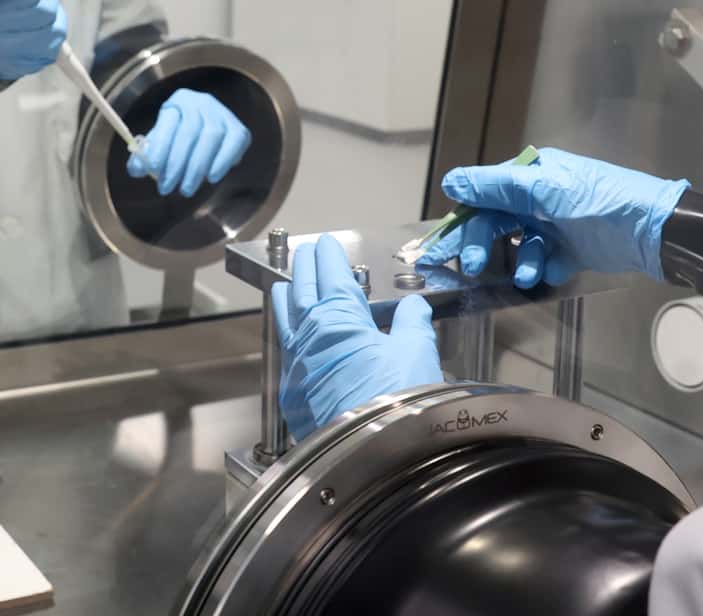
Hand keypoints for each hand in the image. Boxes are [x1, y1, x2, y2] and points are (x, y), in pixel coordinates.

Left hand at [126, 88, 251, 196]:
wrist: (207, 134)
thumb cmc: (179, 141)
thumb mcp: (159, 145)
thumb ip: (143, 157)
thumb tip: (137, 169)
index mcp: (177, 103)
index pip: (168, 123)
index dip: (160, 147)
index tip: (153, 171)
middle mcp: (201, 102)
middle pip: (189, 131)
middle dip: (177, 163)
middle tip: (168, 188)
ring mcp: (223, 114)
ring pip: (212, 136)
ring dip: (197, 167)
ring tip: (186, 188)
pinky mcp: (239, 128)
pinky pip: (234, 143)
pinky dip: (222, 161)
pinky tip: (211, 178)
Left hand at [272, 234, 442, 439]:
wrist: (371, 457)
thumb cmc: (398, 404)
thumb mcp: (417, 353)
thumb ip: (411, 324)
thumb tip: (412, 306)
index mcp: (340, 318)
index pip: (331, 275)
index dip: (329, 256)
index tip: (326, 244)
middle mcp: (310, 336)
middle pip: (300, 290)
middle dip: (304, 268)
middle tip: (307, 254)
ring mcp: (297, 365)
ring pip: (285, 319)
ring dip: (287, 297)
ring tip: (288, 286)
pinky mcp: (293, 393)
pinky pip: (286, 351)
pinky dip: (288, 334)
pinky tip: (294, 339)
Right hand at [416, 147, 688, 288]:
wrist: (654, 231)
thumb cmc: (601, 202)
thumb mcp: (547, 191)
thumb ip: (497, 187)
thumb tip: (452, 181)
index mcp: (533, 175)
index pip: (485, 195)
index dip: (462, 219)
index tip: (439, 247)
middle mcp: (540, 197)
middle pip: (497, 223)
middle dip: (484, 245)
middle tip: (472, 267)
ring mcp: (556, 224)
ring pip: (520, 246)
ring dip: (520, 261)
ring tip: (529, 274)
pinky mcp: (572, 249)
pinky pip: (545, 262)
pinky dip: (545, 269)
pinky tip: (555, 271)